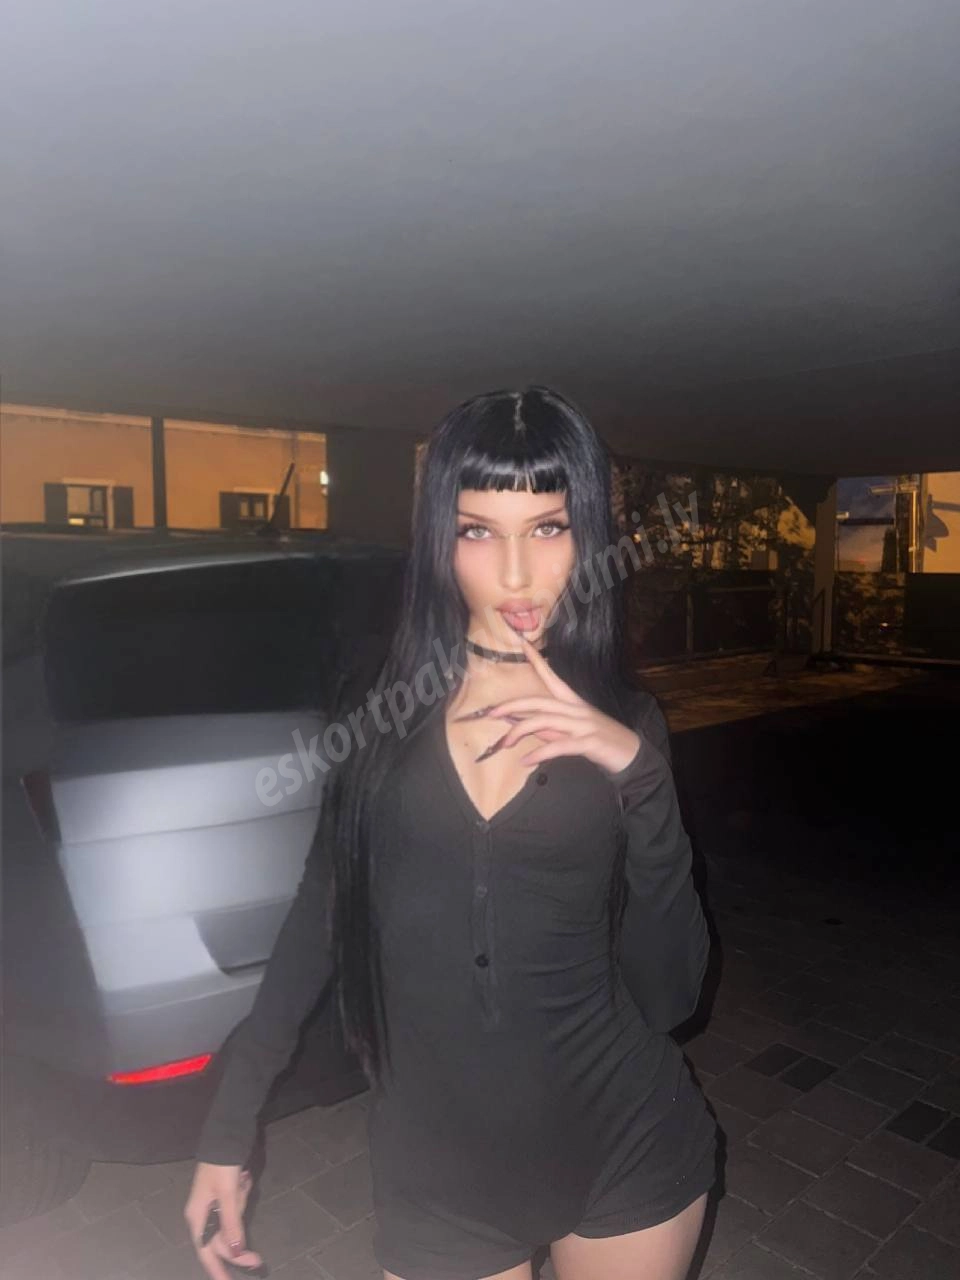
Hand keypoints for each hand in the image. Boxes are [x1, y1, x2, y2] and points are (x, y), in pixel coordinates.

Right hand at [184, 1162, 263, 1278]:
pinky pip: (237, 1206)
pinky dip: (243, 1195)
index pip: (207, 1252)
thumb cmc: (222, 1164)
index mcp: (197, 1217)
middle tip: (259, 1261)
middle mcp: (202, 1215)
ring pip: (232, 1222)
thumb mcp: (227, 1194)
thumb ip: (231, 1224)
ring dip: (241, 1205)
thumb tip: (235, 1252)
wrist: (226, 1133)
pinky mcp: (225, 1194)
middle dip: (239, 1245)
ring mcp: (213, 1204)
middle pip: (221, 1241)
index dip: (218, 1271)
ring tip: (242, 1182)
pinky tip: (243, 1178)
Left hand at [488, 633, 640, 775]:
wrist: (632, 754)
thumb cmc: (599, 741)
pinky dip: (540, 754)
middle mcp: (576, 709)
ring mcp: (583, 725)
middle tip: (490, 713)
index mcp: (573, 702)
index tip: (522, 642)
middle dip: (513, 705)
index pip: (552, 677)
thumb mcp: (571, 733)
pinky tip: (526, 761)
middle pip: (540, 701)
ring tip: (504, 744)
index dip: (536, 660)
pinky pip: (559, 746)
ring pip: (546, 721)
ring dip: (521, 732)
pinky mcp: (589, 743)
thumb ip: (548, 728)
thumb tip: (521, 724)